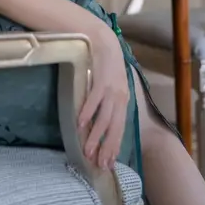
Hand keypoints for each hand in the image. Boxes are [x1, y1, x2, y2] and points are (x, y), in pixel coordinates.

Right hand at [77, 27, 128, 169]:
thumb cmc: (106, 64)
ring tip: (88, 150)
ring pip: (104, 118)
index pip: (120, 128)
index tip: (108, 163)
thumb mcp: (112, 85)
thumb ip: (109, 101)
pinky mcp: (100, 80)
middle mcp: (120, 97)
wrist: (103, 40)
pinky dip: (88, 113)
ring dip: (96, 136)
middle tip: (99, 164)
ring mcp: (111, 89)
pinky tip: (81, 124)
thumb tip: (100, 120)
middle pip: (114, 127)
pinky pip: (94, 100)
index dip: (114, 146)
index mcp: (123, 100)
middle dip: (107, 147)